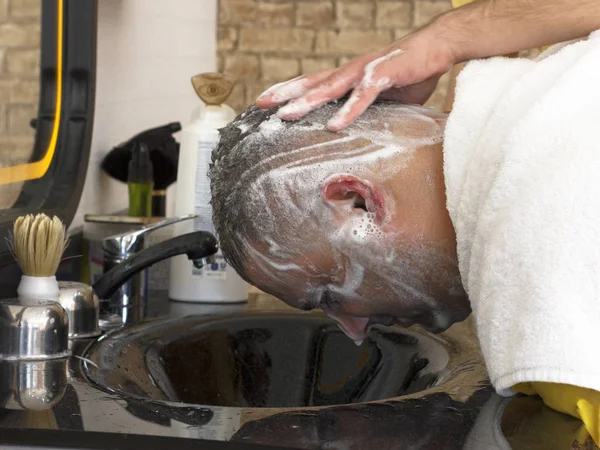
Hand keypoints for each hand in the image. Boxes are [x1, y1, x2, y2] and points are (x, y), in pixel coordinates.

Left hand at [255, 26, 455, 130]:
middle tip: (260, 103)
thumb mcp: (383, 95)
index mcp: (348, 75)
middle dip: (286, 93)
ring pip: (330, 88)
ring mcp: (365, 72)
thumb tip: (358, 127)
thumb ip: (367, 107)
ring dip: (307, 101)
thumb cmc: (409, 71)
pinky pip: (362, 96)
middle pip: (312, 83)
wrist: (436, 47)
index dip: (290, 89)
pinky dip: (348, 110)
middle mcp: (350, 71)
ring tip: (286, 114)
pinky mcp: (383, 77)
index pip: (313, 82)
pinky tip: (334, 124)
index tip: (268, 99)